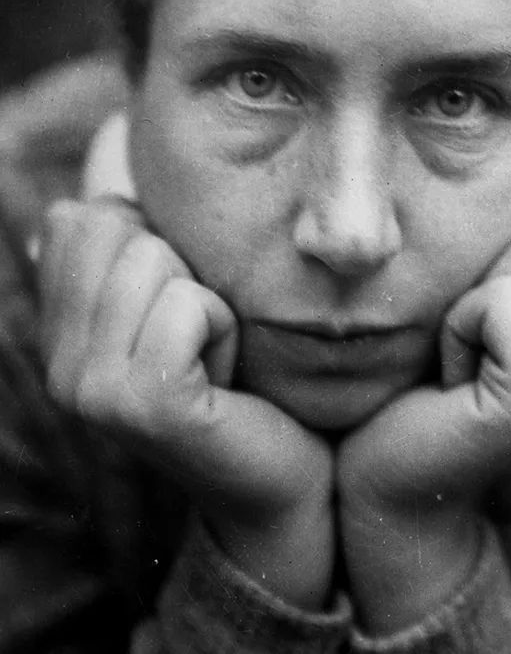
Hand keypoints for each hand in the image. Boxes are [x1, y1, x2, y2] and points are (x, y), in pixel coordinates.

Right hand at [39, 199, 333, 608]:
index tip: (178, 304)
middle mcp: (60, 364)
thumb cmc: (241, 376)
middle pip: (115, 230)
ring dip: (207, 300)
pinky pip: (186, 305)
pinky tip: (224, 377)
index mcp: (61, 334)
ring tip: (212, 355)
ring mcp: (92, 390)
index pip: (76, 220)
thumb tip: (93, 202)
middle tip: (199, 336)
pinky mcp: (142, 406)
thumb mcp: (178, 302)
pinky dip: (223, 327)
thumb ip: (132, 256)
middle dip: (182, 267)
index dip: (151, 237)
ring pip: (151, 261)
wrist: (282, 476)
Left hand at [337, 207, 510, 631]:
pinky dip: (458, 327)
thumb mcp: (491, 307)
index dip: (506, 259)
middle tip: (472, 344)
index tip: (487, 324)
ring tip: (463, 360)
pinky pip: (499, 301)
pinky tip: (453, 376)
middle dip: (488, 278)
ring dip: (470, 303)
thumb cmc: (429, 380)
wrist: (394, 478)